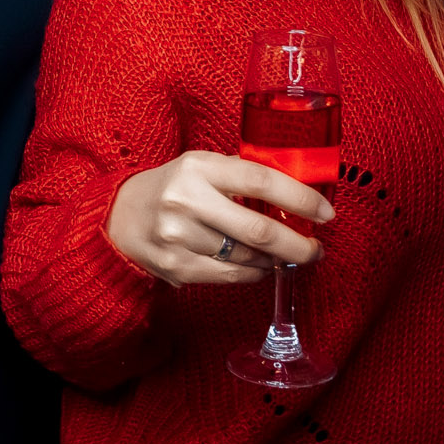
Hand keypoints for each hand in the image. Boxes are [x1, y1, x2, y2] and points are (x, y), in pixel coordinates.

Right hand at [106, 151, 331, 286]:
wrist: (116, 218)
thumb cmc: (171, 188)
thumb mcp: (199, 167)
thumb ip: (240, 175)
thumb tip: (297, 189)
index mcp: (197, 167)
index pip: (260, 180)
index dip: (300, 198)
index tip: (326, 212)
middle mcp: (186, 201)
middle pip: (259, 231)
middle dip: (299, 245)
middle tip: (316, 249)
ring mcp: (179, 237)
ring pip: (248, 258)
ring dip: (275, 260)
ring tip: (283, 255)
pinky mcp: (177, 267)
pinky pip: (232, 276)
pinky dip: (253, 272)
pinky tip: (257, 265)